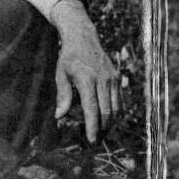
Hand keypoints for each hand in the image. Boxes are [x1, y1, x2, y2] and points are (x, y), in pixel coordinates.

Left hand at [50, 0, 119, 143]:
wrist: (83, 37)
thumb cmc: (68, 57)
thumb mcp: (60, 74)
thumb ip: (62, 96)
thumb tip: (59, 117)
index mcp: (87, 79)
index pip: (92, 109)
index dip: (93, 127)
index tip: (91, 140)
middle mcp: (103, 80)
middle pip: (107, 112)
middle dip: (102, 130)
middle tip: (95, 141)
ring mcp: (112, 79)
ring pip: (116, 108)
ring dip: (110, 124)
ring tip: (101, 133)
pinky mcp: (117, 78)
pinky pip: (119, 101)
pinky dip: (115, 113)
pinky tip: (107, 120)